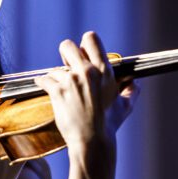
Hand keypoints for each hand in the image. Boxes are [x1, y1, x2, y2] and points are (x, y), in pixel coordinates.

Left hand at [33, 31, 139, 153]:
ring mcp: (71, 81)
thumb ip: (131, 91)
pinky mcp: (58, 91)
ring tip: (61, 90)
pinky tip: (45, 87)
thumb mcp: (126, 106)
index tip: (81, 54)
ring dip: (56, 77)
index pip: (90, 38)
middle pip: (67, 46)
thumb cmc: (109, 125)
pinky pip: (44, 79)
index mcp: (104, 70)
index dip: (83, 45)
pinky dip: (43, 83)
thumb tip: (135, 83)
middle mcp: (87, 72)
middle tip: (66, 66)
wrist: (92, 140)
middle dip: (65, 54)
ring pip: (55, 68)